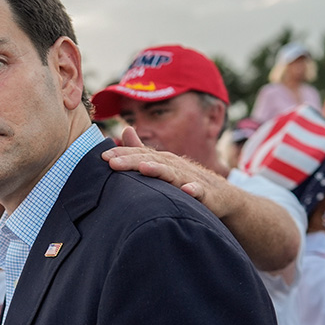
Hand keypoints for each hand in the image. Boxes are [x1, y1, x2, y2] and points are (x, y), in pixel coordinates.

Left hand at [103, 128, 234, 214]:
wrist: (222, 195)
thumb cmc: (186, 179)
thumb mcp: (163, 164)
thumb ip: (143, 150)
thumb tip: (124, 129)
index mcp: (163, 160)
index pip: (139, 155)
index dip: (121, 155)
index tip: (102, 156)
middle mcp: (175, 166)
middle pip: (151, 161)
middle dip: (131, 160)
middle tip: (111, 162)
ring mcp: (190, 178)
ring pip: (173, 174)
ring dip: (159, 171)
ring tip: (143, 169)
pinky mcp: (205, 193)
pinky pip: (200, 192)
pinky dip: (194, 190)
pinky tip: (187, 191)